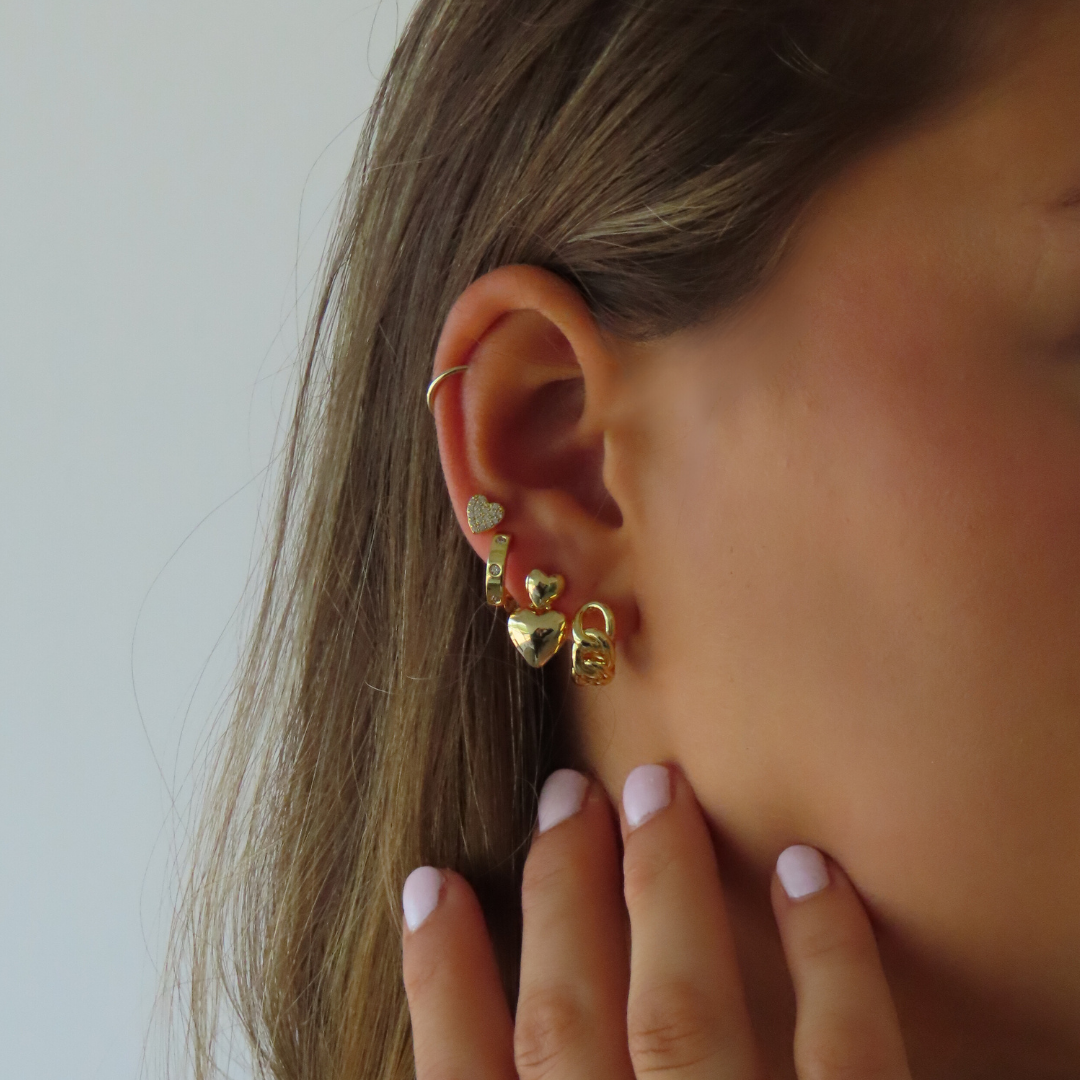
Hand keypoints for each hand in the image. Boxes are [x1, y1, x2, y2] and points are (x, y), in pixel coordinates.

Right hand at [401, 764, 910, 1078]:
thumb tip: (506, 1034)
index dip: (436, 978)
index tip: (429, 882)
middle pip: (567, 1022)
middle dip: (559, 894)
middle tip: (565, 794)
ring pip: (680, 1016)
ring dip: (662, 889)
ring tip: (652, 787)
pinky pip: (845, 1056)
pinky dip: (828, 958)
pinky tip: (807, 870)